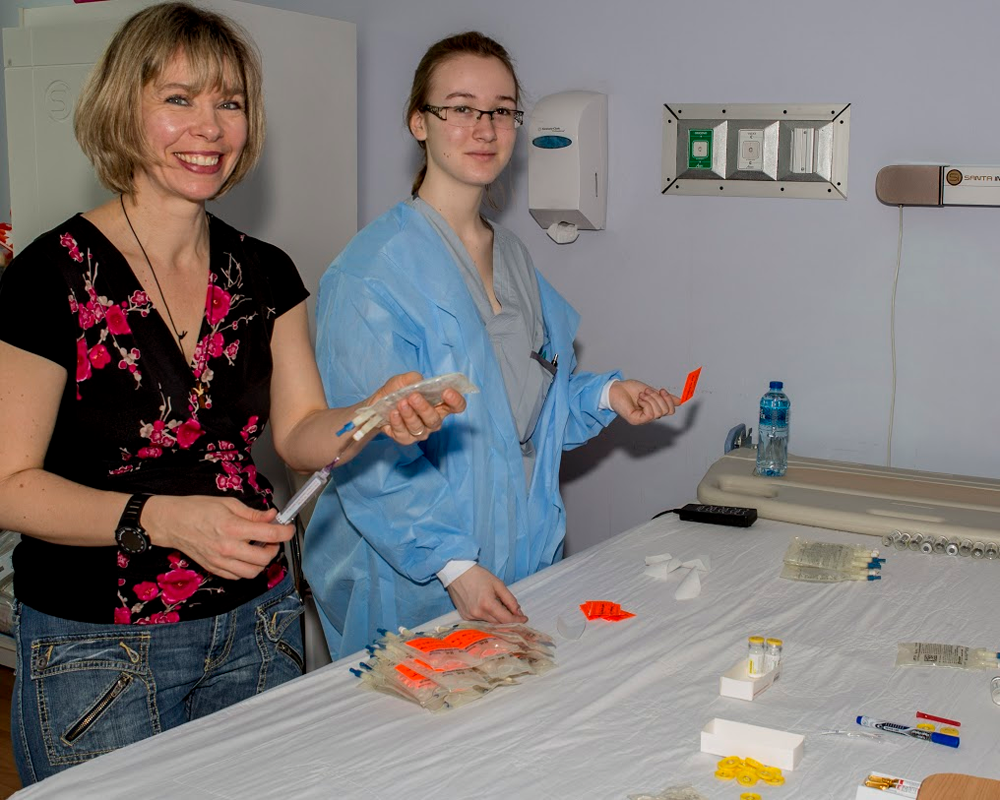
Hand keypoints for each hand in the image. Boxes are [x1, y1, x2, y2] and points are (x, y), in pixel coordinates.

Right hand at [143, 495, 294, 580]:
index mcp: (233, 528)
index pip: (269, 535)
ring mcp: (220, 561)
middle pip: (264, 558)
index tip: (288, 528)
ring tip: (259, 549)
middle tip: (272, 538)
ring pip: (253, 572)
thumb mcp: (228, 504)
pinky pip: (238, 576)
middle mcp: (228, 548)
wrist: (172, 522)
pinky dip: (247, 568)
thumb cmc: (197, 509)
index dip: (285, 532)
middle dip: (274, 548)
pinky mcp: (214, 569)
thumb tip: (272, 517)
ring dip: (262, 562)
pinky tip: (245, 556)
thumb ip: (253, 513)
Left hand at [372, 372, 466, 445]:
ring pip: (419, 428)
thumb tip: (419, 382)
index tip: (447, 392)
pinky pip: (404, 434)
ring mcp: (420, 431)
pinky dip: (398, 423)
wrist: (377, 403)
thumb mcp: (404, 380)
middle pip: (435, 419)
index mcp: (440, 405)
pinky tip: (393, 414)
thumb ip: (413, 379)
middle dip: (424, 408)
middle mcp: (432, 420)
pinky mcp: (405, 438)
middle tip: (413, 396)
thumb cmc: (397, 391)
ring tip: (400, 404)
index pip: (457, 406)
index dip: (456, 401)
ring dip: (409, 415)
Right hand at [446, 565, 527, 624]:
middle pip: (499, 623)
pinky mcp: (465, 616)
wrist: (456, 572)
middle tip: (514, 611)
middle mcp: (478, 613)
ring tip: (498, 604)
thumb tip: (518, 612)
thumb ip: (509, 599)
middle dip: (508, 619)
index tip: (525, 619)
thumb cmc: (478, 575)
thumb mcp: (498, 584)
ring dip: (497, 617)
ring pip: (490, 622)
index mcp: (487, 604)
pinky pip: (480, 620)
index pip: (506, 619)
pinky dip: (487, 615)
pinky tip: (486, 605)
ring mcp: (470, 616)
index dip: (517, 621)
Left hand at [608, 379, 680, 424]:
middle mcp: (649, 416)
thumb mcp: (651, 391)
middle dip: (659, 398)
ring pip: (659, 412)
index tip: (661, 390)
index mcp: (653, 409)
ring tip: (642, 394)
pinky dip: (646, 403)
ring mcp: (642, 419)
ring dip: (651, 399)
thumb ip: (664, 397)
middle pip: (667, 411)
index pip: (670, 410)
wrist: (616, 388)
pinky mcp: (636, 420)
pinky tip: (639, 399)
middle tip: (647, 391)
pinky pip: (650, 414)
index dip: (669, 400)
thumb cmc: (629, 389)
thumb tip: (679, 401)